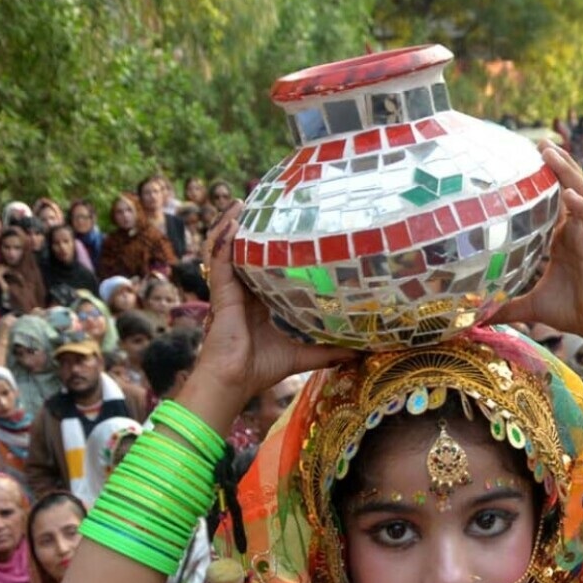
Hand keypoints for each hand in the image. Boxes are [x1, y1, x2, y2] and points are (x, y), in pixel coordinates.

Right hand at [193, 205, 354, 415]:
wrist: (234, 381)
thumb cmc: (262, 367)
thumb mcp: (304, 353)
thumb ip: (330, 350)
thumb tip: (364, 350)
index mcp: (259, 298)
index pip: (264, 263)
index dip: (270, 243)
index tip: (287, 221)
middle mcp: (243, 288)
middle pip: (243, 249)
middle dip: (250, 225)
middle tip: (264, 201)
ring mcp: (229, 288)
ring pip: (226, 247)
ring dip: (231, 223)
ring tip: (241, 202)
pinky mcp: (221, 292)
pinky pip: (219, 259)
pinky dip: (223, 239)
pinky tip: (232, 222)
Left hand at [482, 141, 582, 350]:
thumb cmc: (571, 313)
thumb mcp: (531, 306)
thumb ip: (506, 306)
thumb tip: (477, 318)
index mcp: (563, 239)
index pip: (554, 201)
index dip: (544, 180)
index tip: (527, 159)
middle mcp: (576, 232)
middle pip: (569, 188)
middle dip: (557, 164)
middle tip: (540, 142)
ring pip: (581, 195)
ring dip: (568, 173)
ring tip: (551, 153)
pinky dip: (582, 206)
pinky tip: (569, 194)